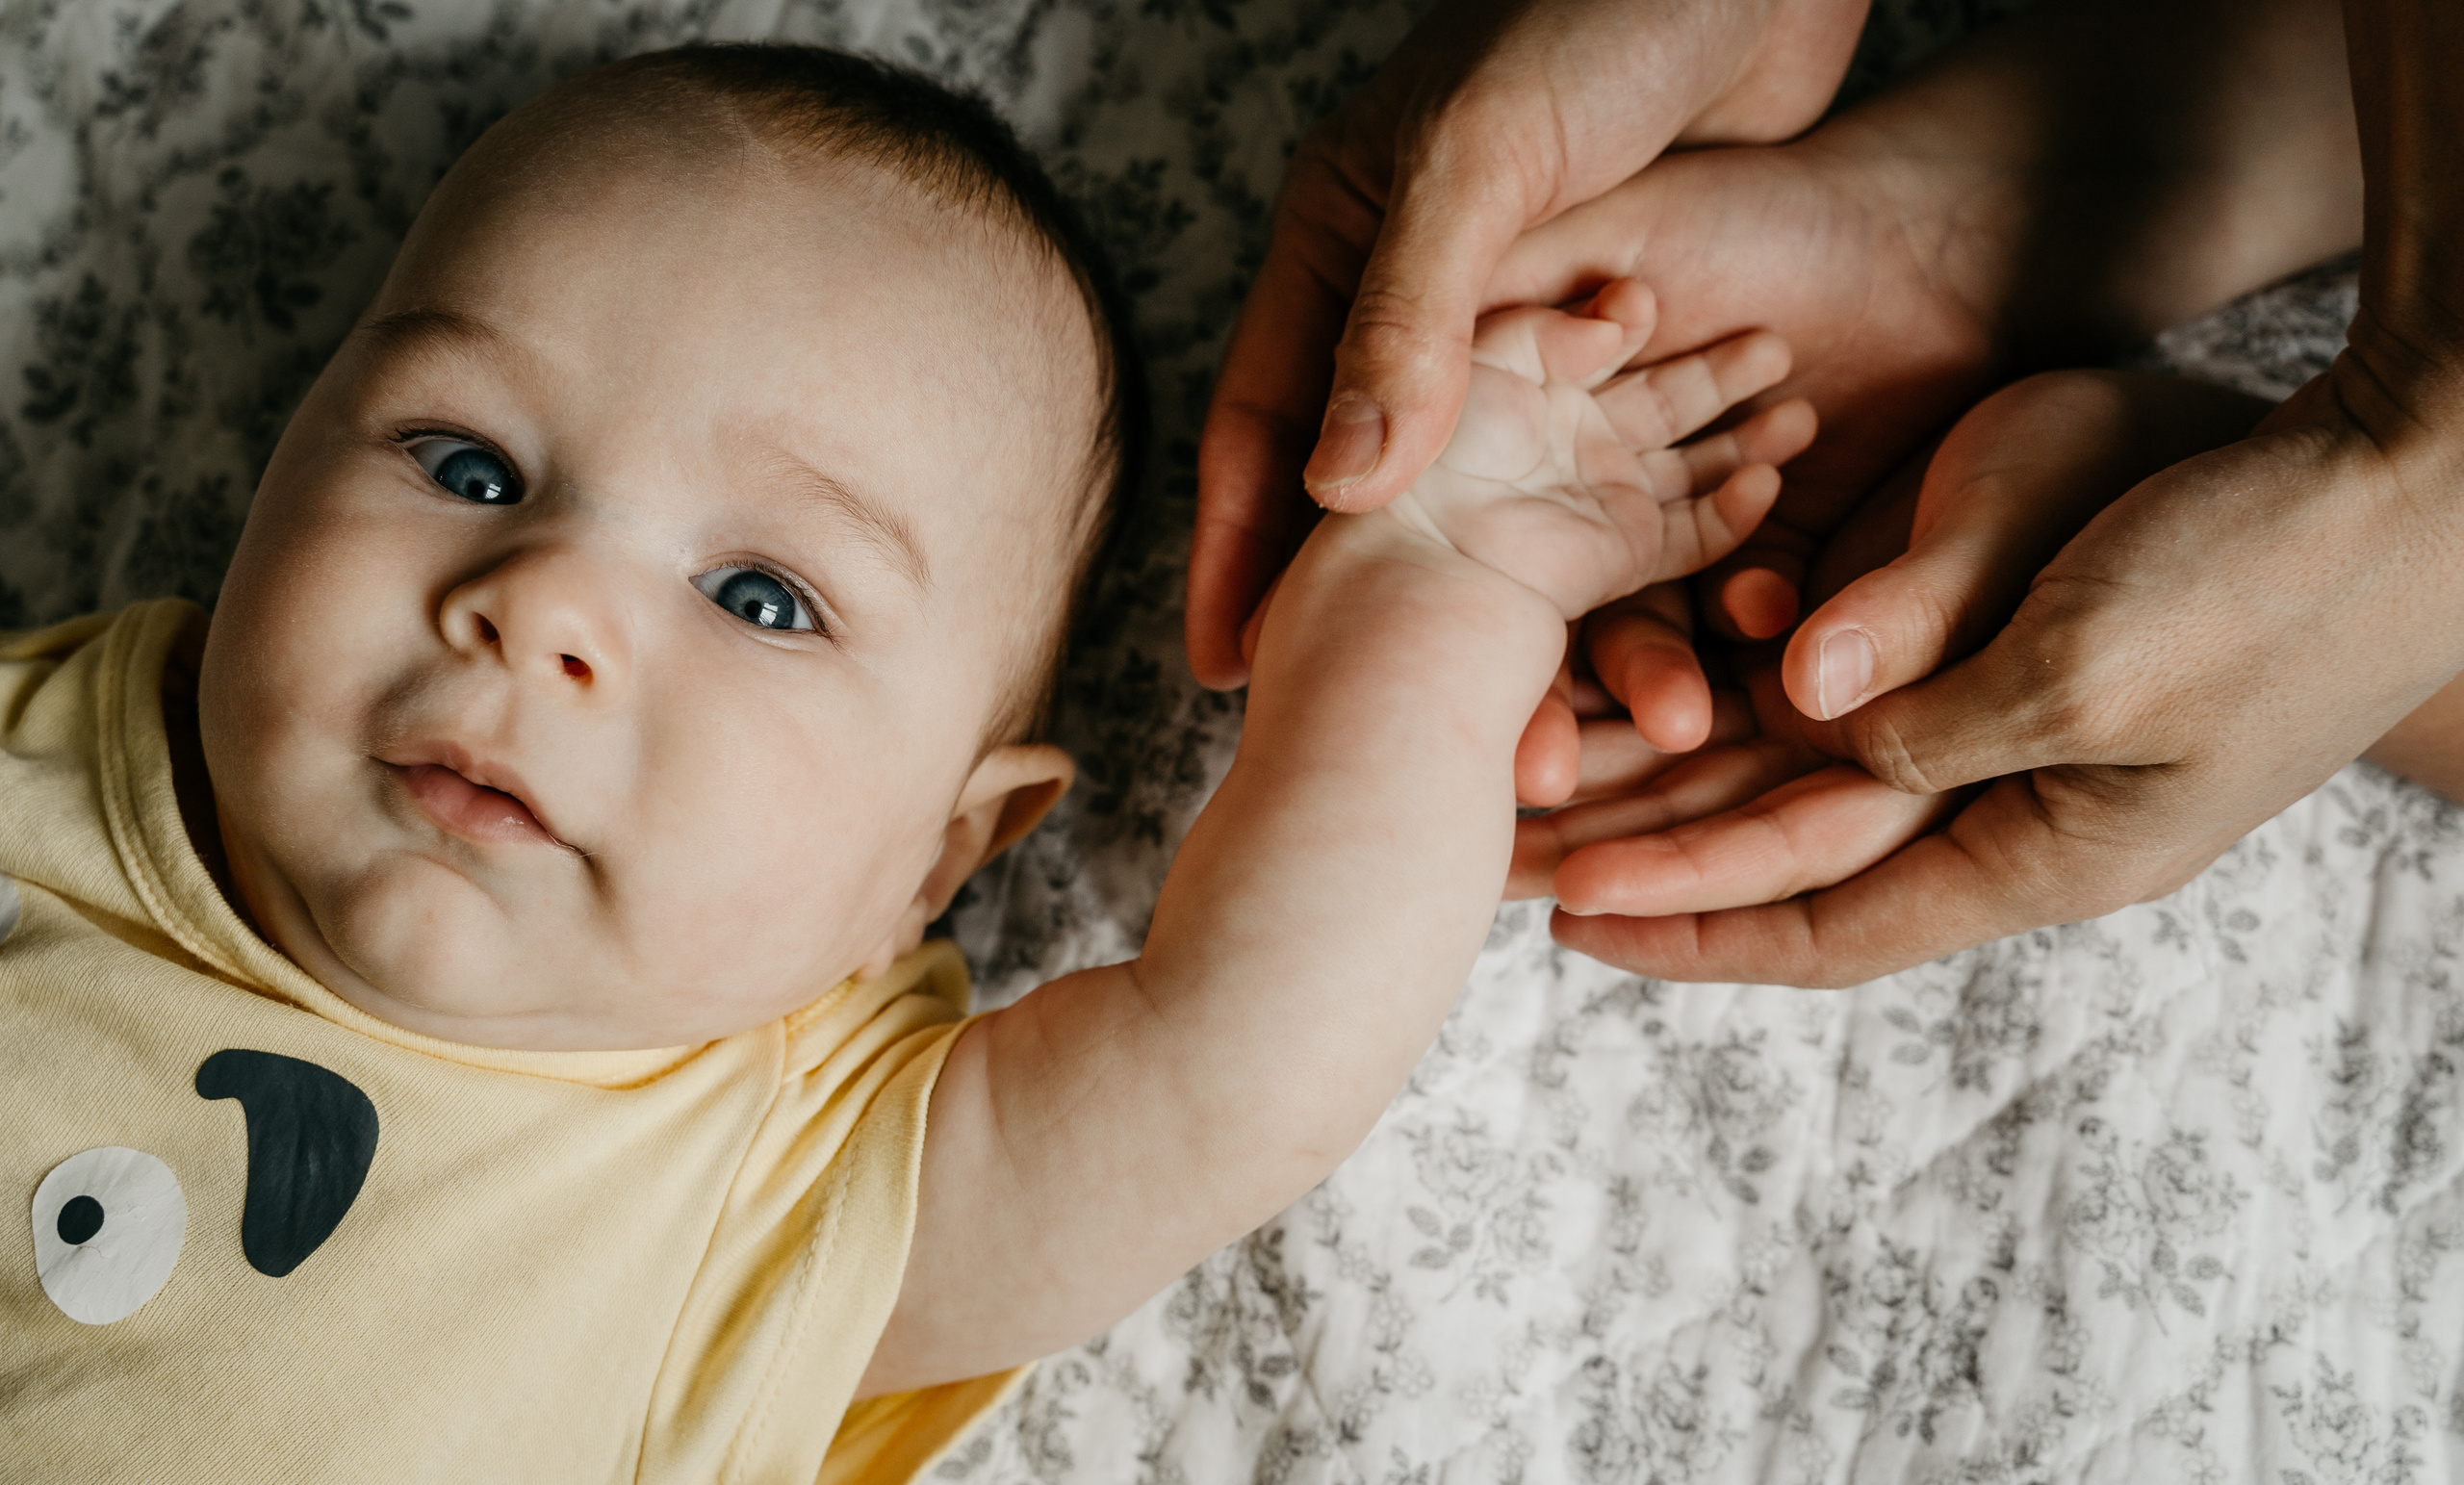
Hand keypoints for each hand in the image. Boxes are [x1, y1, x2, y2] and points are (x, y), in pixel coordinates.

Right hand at [1192, 0, 1871, 684]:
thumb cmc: (1595, 18)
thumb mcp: (1484, 161)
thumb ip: (1410, 316)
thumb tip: (1339, 493)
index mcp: (1347, 252)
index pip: (1266, 423)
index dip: (1243, 547)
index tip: (1227, 665)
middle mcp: (1424, 304)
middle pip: (1387, 489)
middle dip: (1391, 615)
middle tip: (1390, 732)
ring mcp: (1528, 330)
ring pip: (1507, 499)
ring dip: (1528, 611)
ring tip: (1555, 729)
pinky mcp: (1631, 345)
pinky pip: (1615, 472)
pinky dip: (1632, 554)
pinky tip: (1648, 642)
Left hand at [1517, 371, 2265, 910]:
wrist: (2398, 474)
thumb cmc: (2267, 576)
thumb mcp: (2092, 650)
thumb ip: (1932, 697)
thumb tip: (1798, 710)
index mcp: (2034, 852)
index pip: (1824, 921)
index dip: (1694, 925)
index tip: (1571, 917)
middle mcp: (2000, 802)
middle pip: (1789, 856)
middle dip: (1655, 852)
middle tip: (1514, 845)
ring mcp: (2000, 721)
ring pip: (1802, 771)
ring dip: (1681, 774)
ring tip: (1548, 773)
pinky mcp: (1996, 637)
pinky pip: (1846, 685)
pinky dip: (1748, 686)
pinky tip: (1653, 674)